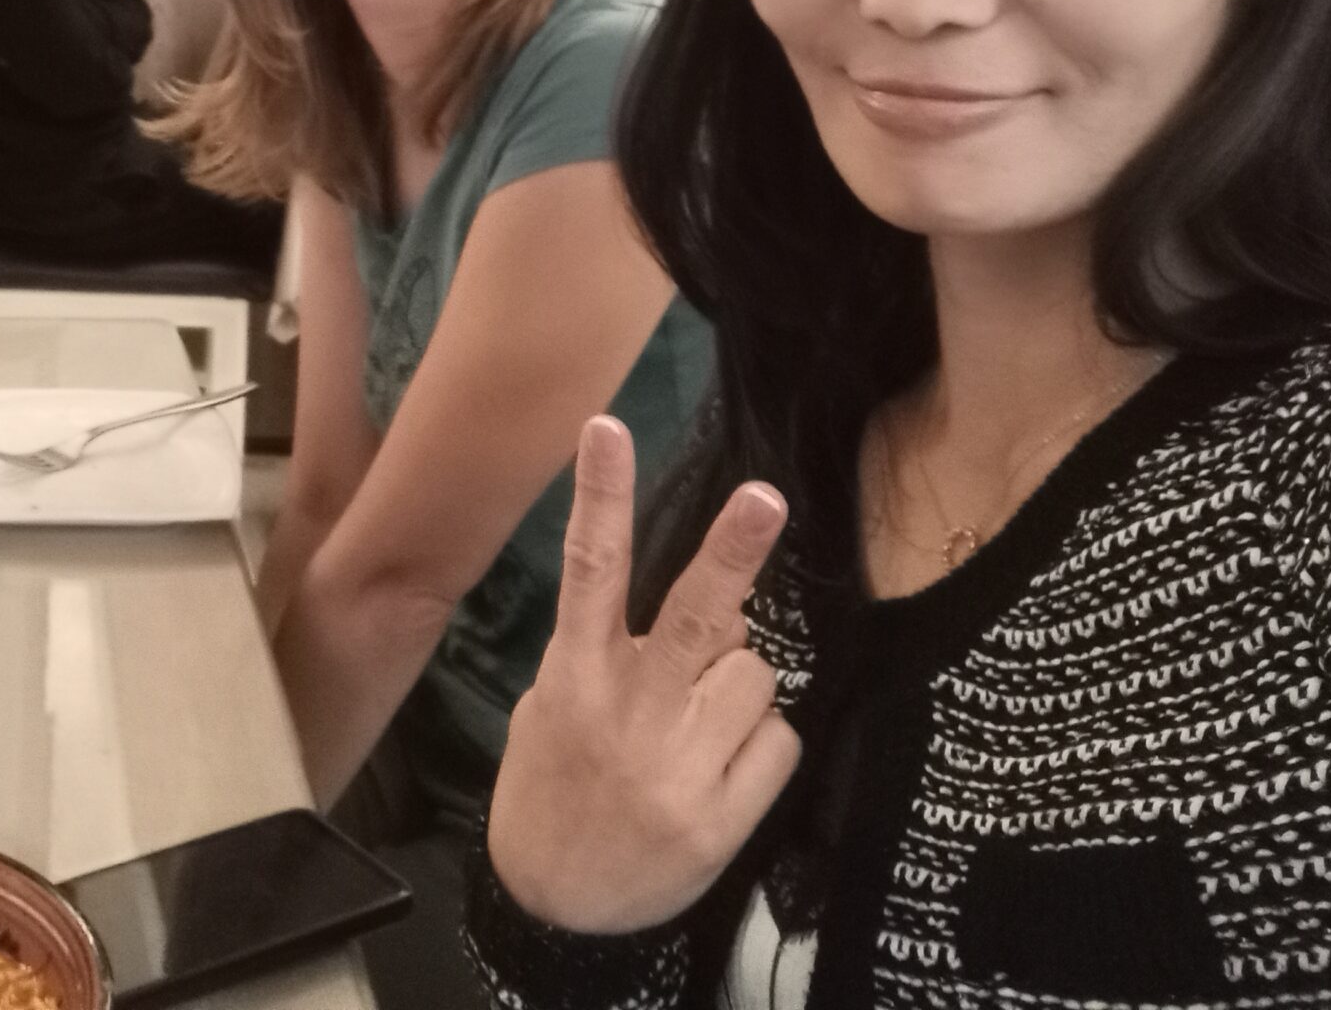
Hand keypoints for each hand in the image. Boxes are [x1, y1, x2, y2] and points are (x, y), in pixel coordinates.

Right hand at [485, 415, 798, 935]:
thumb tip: (708, 615)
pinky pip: (777, 742)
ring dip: (742, 684)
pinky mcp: (720, 817)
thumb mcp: (553, 708)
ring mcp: (677, 766)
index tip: (607, 426)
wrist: (555, 904)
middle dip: (733, 551)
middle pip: (694, 613)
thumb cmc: (553, 785)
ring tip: (700, 723)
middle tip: (765, 499)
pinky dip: (759, 747)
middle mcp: (627, 711)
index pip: (589, 568)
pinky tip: (719, 772)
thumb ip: (615, 654)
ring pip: (757, 674)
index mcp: (575, 675)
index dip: (600, 493)